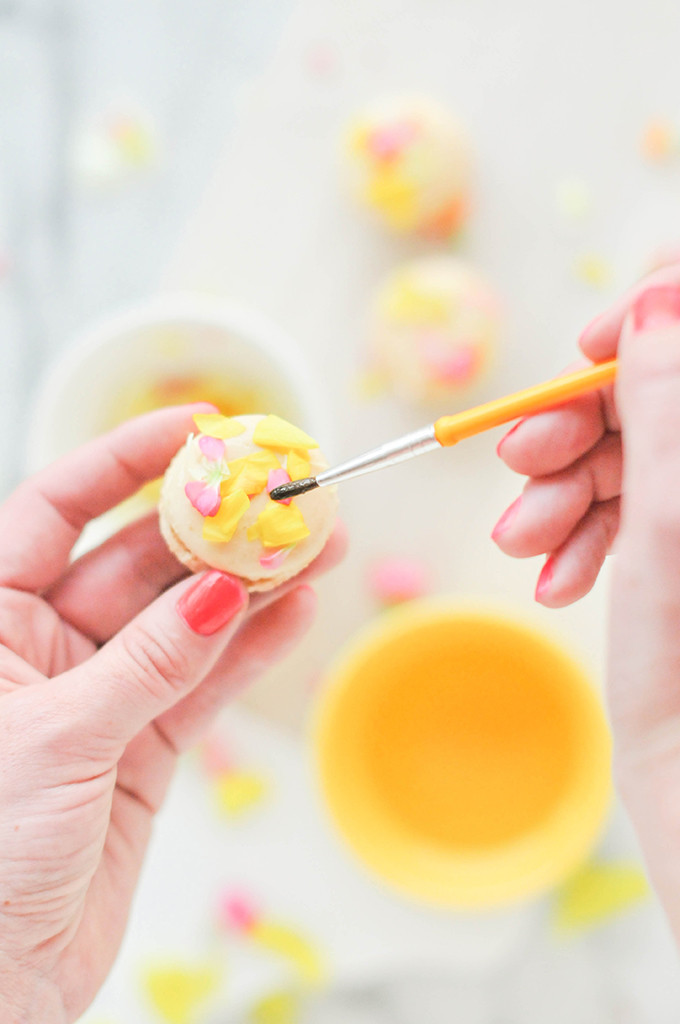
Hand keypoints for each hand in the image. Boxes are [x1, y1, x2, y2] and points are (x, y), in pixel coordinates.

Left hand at [0, 405, 345, 1021]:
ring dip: (253, 584)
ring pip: (186, 621)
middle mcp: (42, 646)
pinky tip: (298, 611)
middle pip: (139, 562)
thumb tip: (225, 591)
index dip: (126, 461)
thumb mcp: (61, 738)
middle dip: (215, 528)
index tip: (198, 429)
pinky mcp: (142, 746)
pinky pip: (204, 683)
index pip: (59, 508)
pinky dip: (252, 651)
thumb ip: (148, 663)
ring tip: (319, 545)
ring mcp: (100, 694)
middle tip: (288, 496)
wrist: (0, 982)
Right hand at [492, 267, 679, 941]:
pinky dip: (578, 535)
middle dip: (574, 429)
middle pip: (651, 397)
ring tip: (526, 542)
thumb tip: (652, 295)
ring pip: (624, 458)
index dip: (641, 327)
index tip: (584, 354)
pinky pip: (620, 512)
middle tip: (518, 462)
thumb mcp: (668, 518)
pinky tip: (555, 575)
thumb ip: (661, 403)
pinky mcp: (675, 546)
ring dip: (561, 493)